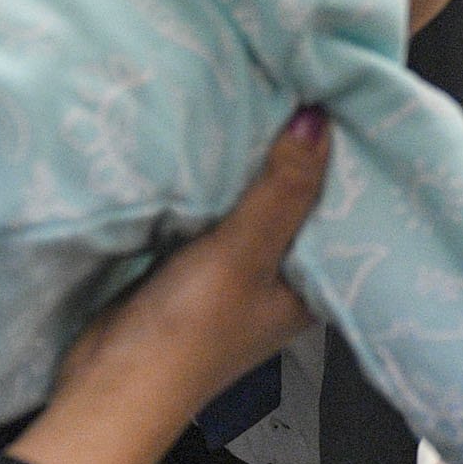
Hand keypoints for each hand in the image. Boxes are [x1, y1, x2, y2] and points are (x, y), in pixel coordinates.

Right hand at [10, 113, 328, 463]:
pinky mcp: (197, 264)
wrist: (111, 383)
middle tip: (308, 80)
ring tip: (269, 94)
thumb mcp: (244, 254)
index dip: (349, 162)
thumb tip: (318, 120)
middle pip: (301, 202)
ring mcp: (239, 271)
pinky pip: (219, 209)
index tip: (352, 101)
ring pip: (258, 202)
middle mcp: (284, 278)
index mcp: (314, 288)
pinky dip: (220, 180)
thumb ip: (282, 190)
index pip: (348, 212)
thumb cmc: (188, 335)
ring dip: (256, 163)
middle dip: (301, 152)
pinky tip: (217, 138)